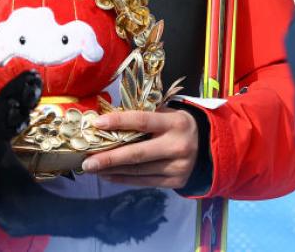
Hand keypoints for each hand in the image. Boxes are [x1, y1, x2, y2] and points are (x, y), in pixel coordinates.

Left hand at [79, 107, 197, 188]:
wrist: (209, 147)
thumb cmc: (177, 125)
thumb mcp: (166, 113)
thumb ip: (142, 116)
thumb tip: (106, 121)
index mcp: (174, 123)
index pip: (141, 121)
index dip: (118, 122)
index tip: (96, 124)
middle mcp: (177, 146)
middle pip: (137, 153)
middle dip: (108, 158)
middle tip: (86, 162)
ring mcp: (178, 167)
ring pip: (138, 170)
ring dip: (112, 170)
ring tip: (92, 168)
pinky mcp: (176, 182)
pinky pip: (144, 181)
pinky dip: (124, 179)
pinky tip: (108, 176)